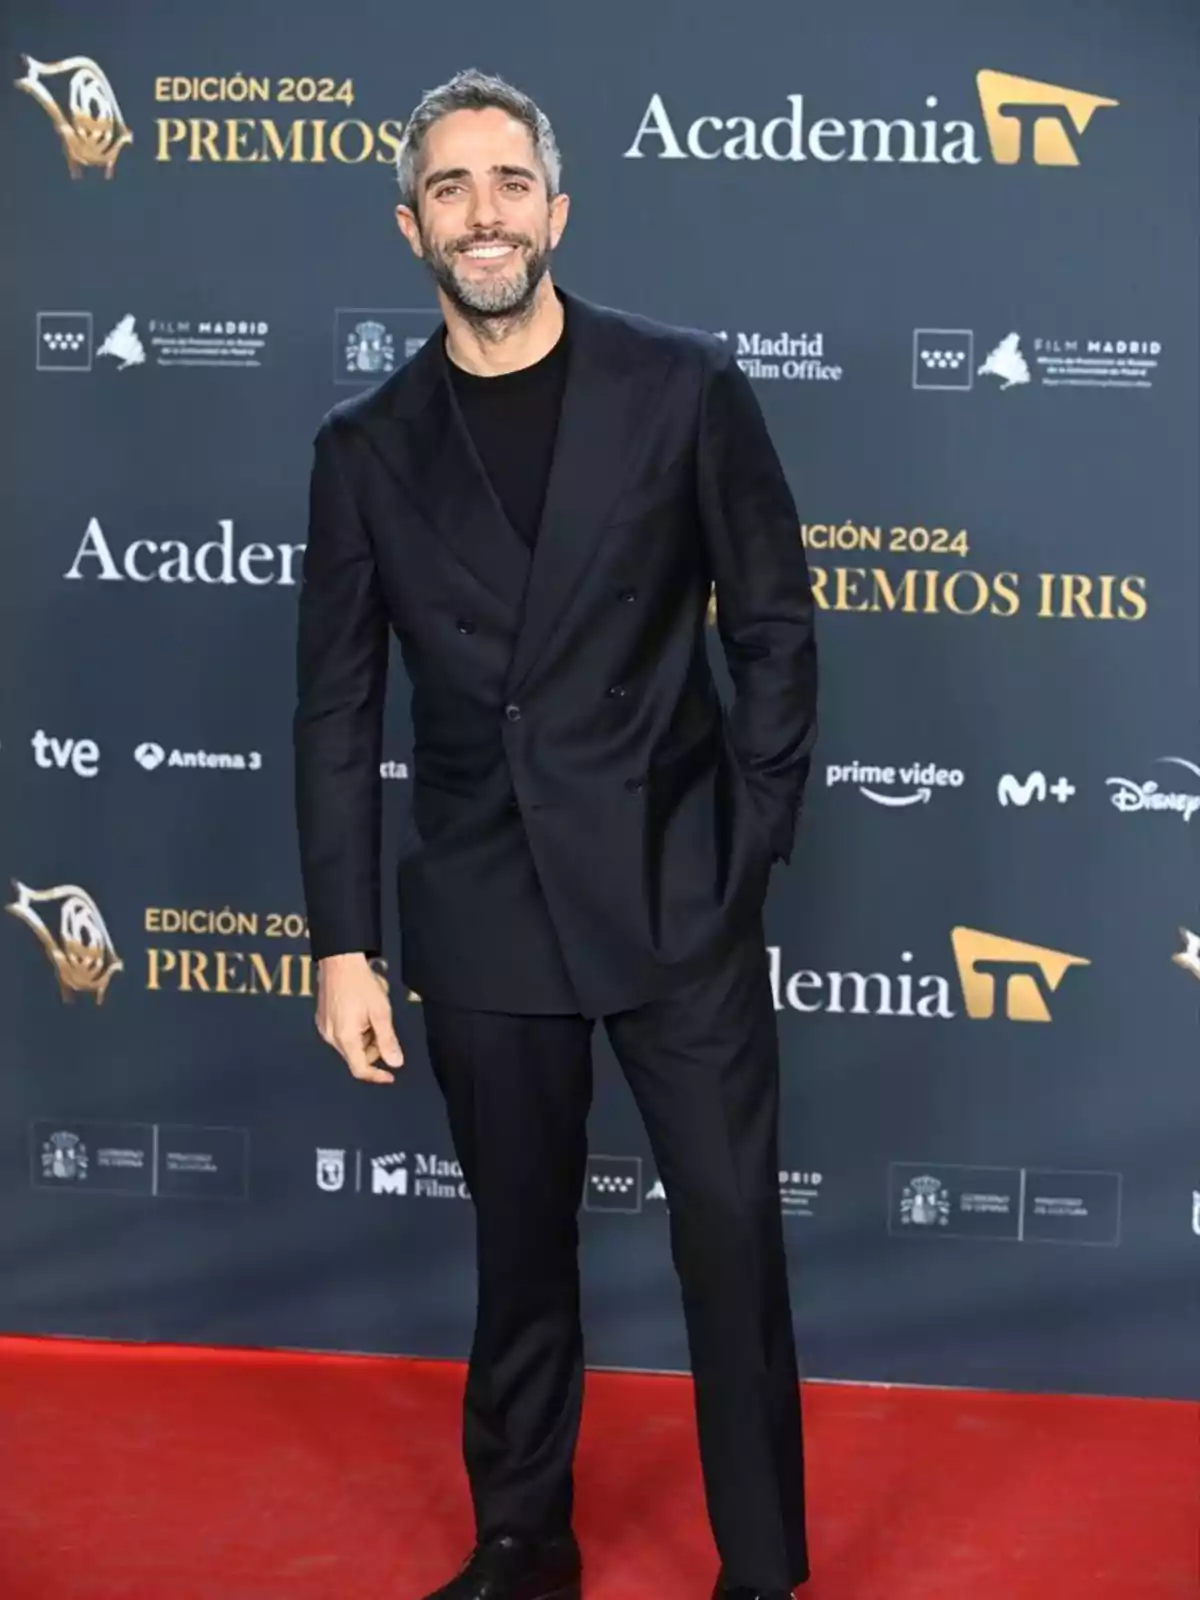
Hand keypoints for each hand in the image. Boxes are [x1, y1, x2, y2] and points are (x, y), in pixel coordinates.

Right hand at [315, 953, 404, 1083]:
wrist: (339, 961)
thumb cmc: (361, 983)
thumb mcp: (381, 1012)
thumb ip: (388, 1040)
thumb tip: (395, 1063)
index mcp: (345, 1037)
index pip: (360, 1069)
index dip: (377, 1076)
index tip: (391, 1076)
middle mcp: (330, 1037)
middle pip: (356, 1056)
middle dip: (373, 1047)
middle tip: (382, 1025)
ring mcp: (324, 1028)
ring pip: (350, 1045)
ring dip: (365, 1036)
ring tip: (370, 1012)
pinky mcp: (322, 1020)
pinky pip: (342, 1034)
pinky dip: (355, 1029)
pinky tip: (359, 1009)